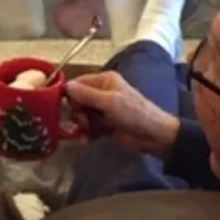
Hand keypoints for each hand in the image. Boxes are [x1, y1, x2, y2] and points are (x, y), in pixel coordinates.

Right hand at [66, 71, 180, 156]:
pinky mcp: (105, 123)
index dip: (71, 95)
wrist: (153, 135)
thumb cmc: (133, 113)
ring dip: (82, 124)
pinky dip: (87, 133)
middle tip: (84, 121)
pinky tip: (87, 140)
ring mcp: (104, 109)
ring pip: (82, 115)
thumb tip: (66, 85)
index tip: (72, 107)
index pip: (78, 83)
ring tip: (89, 131)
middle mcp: (102, 92)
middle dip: (78, 112)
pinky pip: (89, 126)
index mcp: (104, 80)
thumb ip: (86, 94)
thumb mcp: (109, 102)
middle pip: (77, 100)